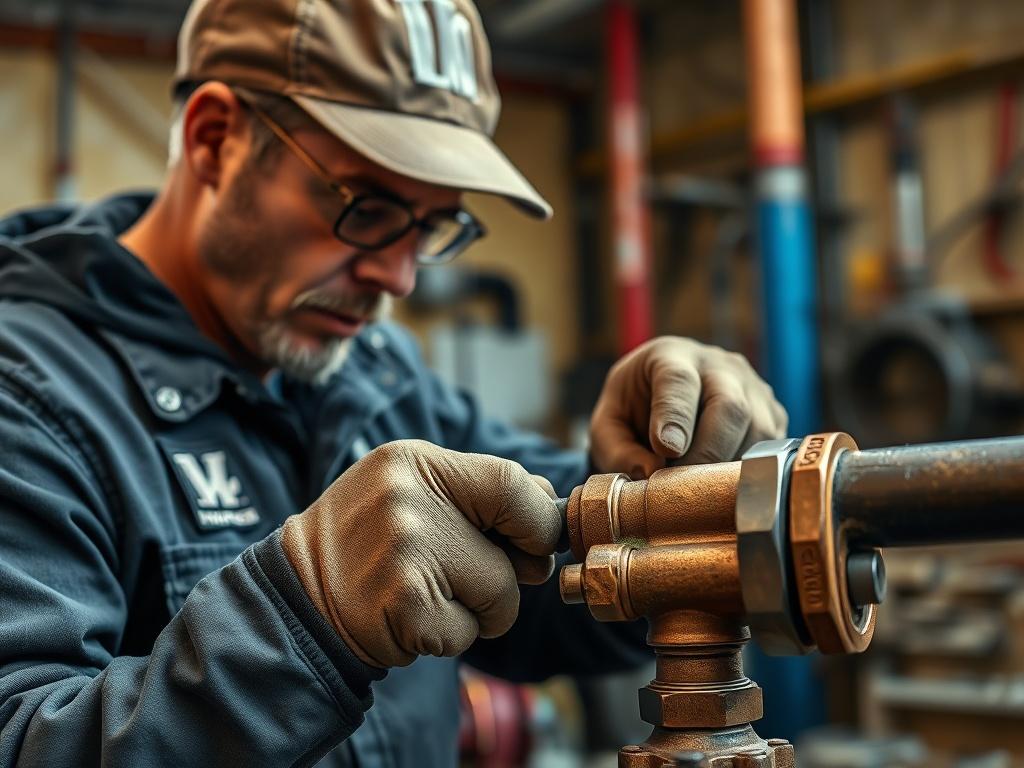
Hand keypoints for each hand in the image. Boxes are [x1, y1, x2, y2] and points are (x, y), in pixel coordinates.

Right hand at [281, 440, 559, 667]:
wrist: (296, 598)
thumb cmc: (368, 543)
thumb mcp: (410, 492)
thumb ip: (477, 494)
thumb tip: (550, 514)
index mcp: (414, 461)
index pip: (511, 481)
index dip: (537, 518)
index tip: (536, 540)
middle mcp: (409, 499)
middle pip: (516, 545)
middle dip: (511, 571)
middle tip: (468, 576)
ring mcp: (406, 552)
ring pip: (500, 594)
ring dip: (477, 610)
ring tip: (425, 595)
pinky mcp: (406, 606)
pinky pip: (469, 631)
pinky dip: (449, 636)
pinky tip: (408, 620)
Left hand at [590, 337, 787, 476]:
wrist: (664, 396)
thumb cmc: (633, 410)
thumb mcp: (608, 426)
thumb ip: (618, 450)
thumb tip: (650, 475)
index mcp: (671, 356)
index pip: (679, 380)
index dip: (675, 416)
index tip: (665, 449)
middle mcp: (719, 365)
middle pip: (730, 406)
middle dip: (707, 452)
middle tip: (684, 486)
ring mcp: (752, 387)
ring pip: (757, 431)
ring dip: (727, 466)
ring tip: (698, 486)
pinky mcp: (773, 414)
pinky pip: (770, 449)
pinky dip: (747, 471)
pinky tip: (721, 482)